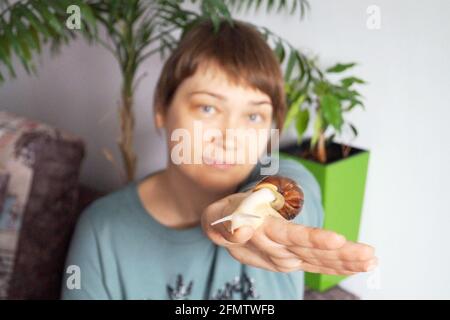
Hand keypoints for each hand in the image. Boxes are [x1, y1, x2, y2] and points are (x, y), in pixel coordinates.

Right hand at [201, 192, 377, 274]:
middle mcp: (278, 251)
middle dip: (342, 254)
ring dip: (347, 262)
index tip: (337, 239)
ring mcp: (287, 258)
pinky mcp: (293, 259)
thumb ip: (228, 228)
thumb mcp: (218, 218)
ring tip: (371, 260)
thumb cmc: (225, 216)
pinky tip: (359, 265)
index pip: (292, 238)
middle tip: (369, 255)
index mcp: (264, 236)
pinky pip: (318, 264)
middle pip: (313, 252)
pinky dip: (339, 265)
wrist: (224, 228)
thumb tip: (241, 229)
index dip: (314, 239)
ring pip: (320, 260)